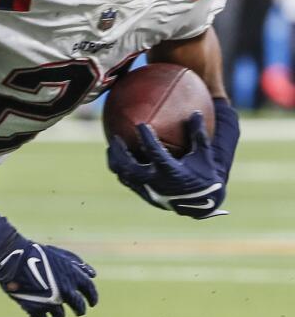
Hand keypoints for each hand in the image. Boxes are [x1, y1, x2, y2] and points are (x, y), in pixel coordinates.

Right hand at [0, 238, 97, 316]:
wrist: (12, 257)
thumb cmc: (35, 252)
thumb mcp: (59, 254)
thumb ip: (78, 264)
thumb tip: (93, 275)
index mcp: (73, 276)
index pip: (90, 291)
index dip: (92, 298)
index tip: (92, 303)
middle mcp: (66, 291)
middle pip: (79, 307)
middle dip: (79, 309)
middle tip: (77, 311)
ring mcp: (50, 301)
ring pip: (60, 316)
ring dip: (59, 315)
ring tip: (54, 312)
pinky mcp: (35, 309)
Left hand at [106, 112, 226, 218]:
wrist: (201, 203)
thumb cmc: (203, 174)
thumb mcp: (204, 156)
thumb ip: (198, 135)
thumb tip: (196, 113)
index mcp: (171, 172)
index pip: (155, 153)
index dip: (147, 138)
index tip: (140, 124)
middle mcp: (156, 182)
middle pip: (129, 166)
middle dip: (120, 152)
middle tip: (115, 137)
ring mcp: (148, 190)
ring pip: (124, 175)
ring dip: (115, 160)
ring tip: (111, 147)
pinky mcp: (144, 194)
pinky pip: (127, 181)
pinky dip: (121, 169)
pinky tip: (118, 158)